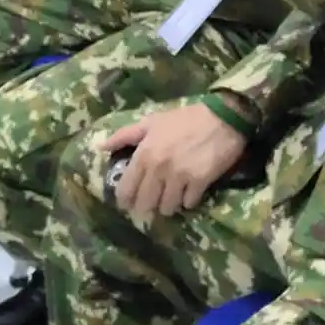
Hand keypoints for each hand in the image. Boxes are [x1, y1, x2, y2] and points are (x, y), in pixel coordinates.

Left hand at [102, 103, 247, 216]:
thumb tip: (100, 147)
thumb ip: (125, 135)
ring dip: (170, 205)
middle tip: (155, 199)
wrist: (225, 116)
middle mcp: (158, 168)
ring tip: (175, 195)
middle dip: (149, 205)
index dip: (126, 200)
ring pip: (167, 208)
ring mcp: (179, 177)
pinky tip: (191, 191)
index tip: (132, 201)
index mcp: (144, 154)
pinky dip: (189, 200)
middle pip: (145, 205)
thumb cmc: (187, 118)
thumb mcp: (153, 121)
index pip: (125, 191)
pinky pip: (188, 204)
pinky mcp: (199, 182)